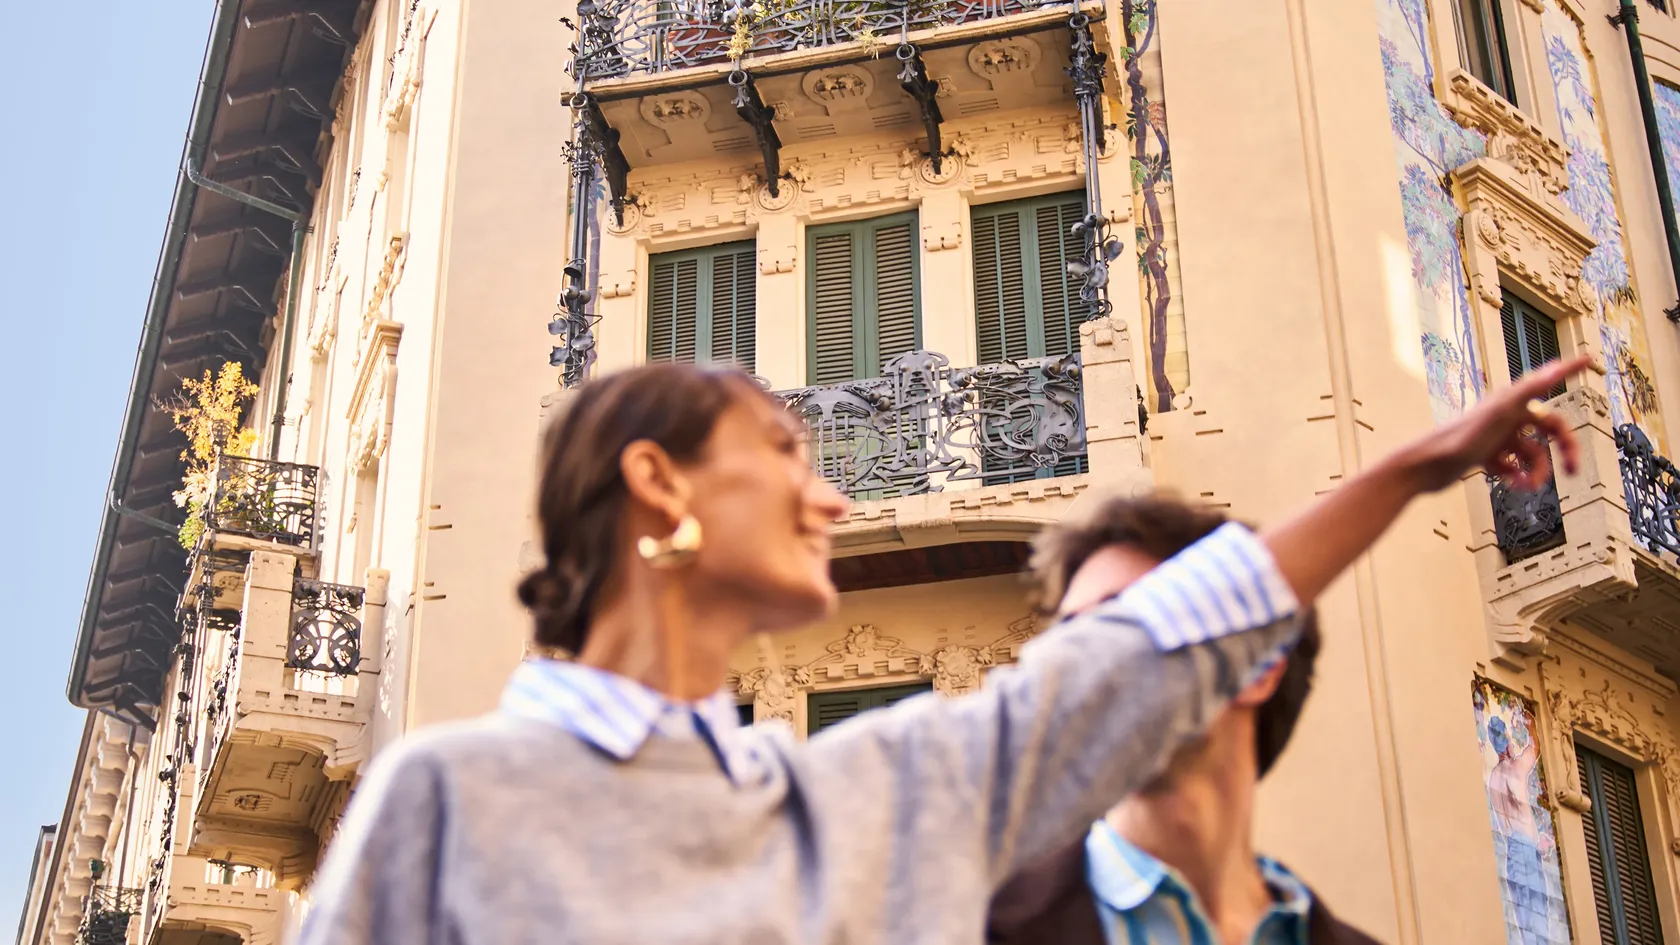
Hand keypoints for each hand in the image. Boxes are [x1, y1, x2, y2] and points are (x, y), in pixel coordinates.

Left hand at [1402, 356, 1590, 493]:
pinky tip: (1512, 485)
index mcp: (1510, 400)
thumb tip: (1557, 367)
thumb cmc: (1460, 439)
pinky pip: (1512, 467)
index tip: (1588, 358)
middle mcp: (1504, 415)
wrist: (1423, 467)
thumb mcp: (1501, 413)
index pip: (1548, 383)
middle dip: (1564, 450)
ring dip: (1536, 472)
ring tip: (1527, 486)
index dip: (1568, 372)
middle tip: (1573, 472)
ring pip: (1531, 454)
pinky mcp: (1484, 456)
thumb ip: (1530, 389)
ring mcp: (1495, 437)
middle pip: (1548, 429)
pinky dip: (1517, 477)